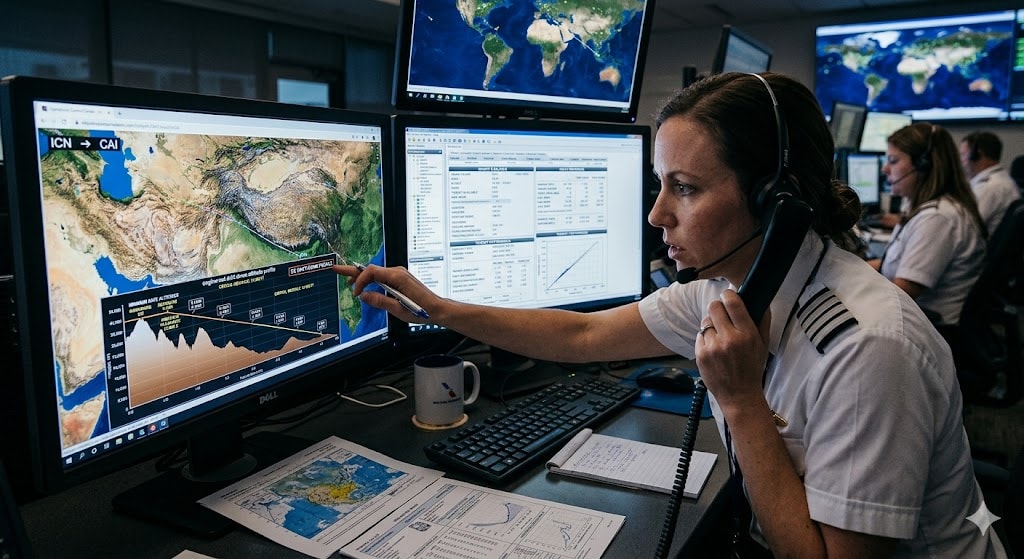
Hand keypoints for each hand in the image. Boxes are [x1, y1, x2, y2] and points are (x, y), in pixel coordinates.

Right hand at [331, 263, 437, 322]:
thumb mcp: (398, 309)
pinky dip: (371, 280)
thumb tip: (363, 295)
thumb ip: (380, 301)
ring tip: (346, 280)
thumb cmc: (422, 310)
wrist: (437, 308)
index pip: (371, 272)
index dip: (360, 281)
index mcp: (397, 277)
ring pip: (375, 272)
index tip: (355, 293)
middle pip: (370, 269)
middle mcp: (397, 272)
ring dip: (361, 277)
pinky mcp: (400, 279)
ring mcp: (399, 274)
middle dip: (352, 270)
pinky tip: (364, 285)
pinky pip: (382, 277)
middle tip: (335, 268)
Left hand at [694, 289, 769, 412]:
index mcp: (747, 334)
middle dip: (717, 308)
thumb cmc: (752, 369)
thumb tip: (760, 300)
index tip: (727, 295)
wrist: (739, 395)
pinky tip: (714, 349)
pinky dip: (705, 339)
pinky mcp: (701, 354)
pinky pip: (699, 336)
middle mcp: (729, 339)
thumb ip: (763, 321)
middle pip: (714, 307)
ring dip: (711, 326)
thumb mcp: (764, 345)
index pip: (733, 303)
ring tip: (720, 338)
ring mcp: (713, 347)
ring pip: (706, 321)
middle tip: (721, 315)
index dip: (728, 295)